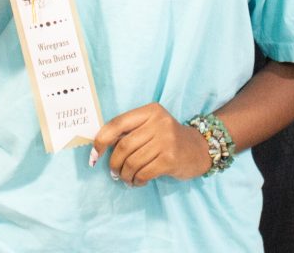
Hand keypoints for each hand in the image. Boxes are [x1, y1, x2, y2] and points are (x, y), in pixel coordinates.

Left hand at [91, 102, 210, 185]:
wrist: (199, 149)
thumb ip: (131, 131)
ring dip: (125, 175)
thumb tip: (101, 146)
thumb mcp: (151, 127)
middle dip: (114, 163)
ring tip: (126, 179)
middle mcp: (158, 122)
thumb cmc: (168, 139)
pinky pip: (144, 173)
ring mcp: (166, 140)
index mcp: (150, 111)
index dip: (101, 140)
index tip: (94, 155)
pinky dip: (137, 180)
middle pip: (123, 146)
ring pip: (132, 162)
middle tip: (114, 172)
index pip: (118, 123)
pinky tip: (138, 181)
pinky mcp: (170, 158)